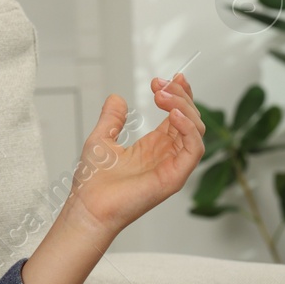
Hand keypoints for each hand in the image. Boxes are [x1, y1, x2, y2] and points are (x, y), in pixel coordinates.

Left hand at [65, 71, 205, 235]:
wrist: (88, 206)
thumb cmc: (93, 182)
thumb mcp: (101, 138)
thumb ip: (112, 118)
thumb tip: (116, 98)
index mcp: (154, 146)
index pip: (178, 116)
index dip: (179, 95)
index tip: (170, 77)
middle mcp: (167, 155)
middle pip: (190, 119)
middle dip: (179, 96)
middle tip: (159, 85)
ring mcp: (173, 166)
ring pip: (196, 130)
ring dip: (184, 107)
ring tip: (163, 95)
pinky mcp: (175, 178)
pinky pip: (194, 149)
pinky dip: (189, 129)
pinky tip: (173, 115)